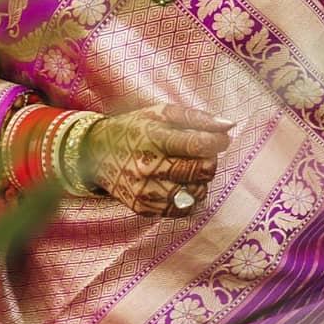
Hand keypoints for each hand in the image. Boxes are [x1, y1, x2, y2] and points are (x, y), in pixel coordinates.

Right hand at [83, 103, 234, 216]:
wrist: (95, 154)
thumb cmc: (134, 129)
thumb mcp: (160, 113)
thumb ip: (196, 117)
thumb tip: (229, 125)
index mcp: (153, 137)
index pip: (197, 144)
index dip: (217, 142)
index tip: (222, 139)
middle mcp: (148, 166)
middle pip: (201, 170)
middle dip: (209, 160)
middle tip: (201, 153)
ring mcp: (146, 190)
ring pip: (196, 192)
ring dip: (200, 181)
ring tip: (186, 168)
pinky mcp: (144, 208)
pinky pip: (183, 209)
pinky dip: (188, 197)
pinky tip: (177, 183)